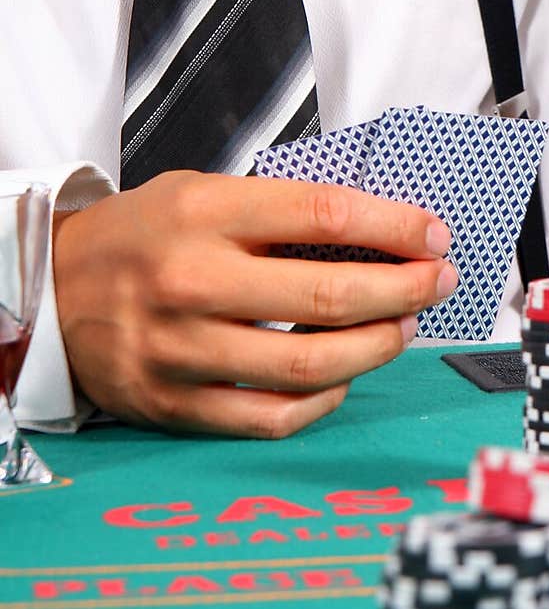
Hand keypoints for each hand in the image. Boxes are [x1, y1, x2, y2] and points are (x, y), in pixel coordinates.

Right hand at [53, 171, 456, 438]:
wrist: (53, 288)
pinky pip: (271, 416)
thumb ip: (278, 211)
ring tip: (402, 327)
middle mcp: (192, 279)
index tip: (433, 234)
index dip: (394, 226)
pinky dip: (323, 400)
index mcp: (204, 212)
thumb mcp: (201, 193)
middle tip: (436, 282)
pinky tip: (345, 377)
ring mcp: (181, 348)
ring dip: (376, 347)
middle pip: (328, 294)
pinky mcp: (174, 403)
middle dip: (404, 290)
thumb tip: (379, 232)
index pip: (324, 214)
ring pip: (309, 363)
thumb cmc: (143, 234)